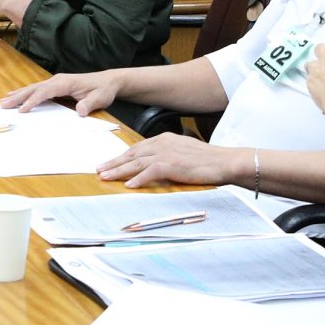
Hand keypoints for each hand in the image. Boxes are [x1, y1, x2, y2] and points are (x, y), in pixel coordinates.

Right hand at [1, 70, 120, 115]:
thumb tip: (81, 111)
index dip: (33, 100)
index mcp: (65, 82)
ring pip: (33, 88)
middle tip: (3, 105)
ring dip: (18, 94)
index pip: (46, 91)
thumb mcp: (100, 98)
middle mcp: (57, 80)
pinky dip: (25, 93)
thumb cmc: (103, 90)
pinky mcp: (55, 86)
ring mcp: (55, 82)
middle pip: (34, 88)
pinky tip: (15, 95)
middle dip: (18, 97)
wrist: (108, 82)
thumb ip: (90, 104)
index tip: (22, 109)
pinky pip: (37, 90)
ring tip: (3, 101)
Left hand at [96, 133, 236, 187]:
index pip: (138, 148)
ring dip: (119, 171)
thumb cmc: (208, 160)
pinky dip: (138, 179)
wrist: (225, 161)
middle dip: (114, 162)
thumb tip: (155, 166)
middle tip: (99, 170)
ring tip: (105, 177)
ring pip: (136, 163)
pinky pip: (150, 172)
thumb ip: (168, 156)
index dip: (122, 156)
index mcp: (165, 139)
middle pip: (132, 154)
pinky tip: (128, 185)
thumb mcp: (184, 152)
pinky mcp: (172, 165)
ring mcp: (167, 153)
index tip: (109, 163)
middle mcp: (163, 143)